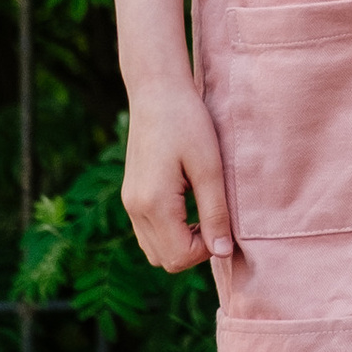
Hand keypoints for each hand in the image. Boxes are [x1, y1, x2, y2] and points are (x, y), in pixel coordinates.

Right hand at [121, 75, 232, 267]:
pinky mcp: (130, 195)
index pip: (179, 258)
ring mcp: (129, 203)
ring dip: (180, 243)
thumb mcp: (210, 167)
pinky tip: (186, 206)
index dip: (206, 250)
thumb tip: (222, 252)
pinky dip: (168, 232)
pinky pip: (148, 233)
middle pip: (164, 261)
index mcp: (153, 204)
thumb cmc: (188, 122)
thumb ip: (215, 212)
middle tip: (213, 218)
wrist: (157, 91)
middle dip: (193, 250)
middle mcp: (135, 209)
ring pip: (154, 250)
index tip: (221, 222)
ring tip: (201, 212)